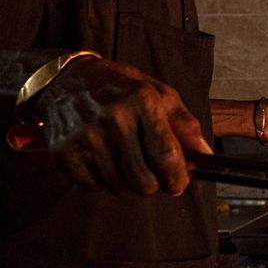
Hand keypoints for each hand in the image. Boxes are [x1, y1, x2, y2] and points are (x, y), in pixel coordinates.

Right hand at [33, 56, 210, 196]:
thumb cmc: (116, 86)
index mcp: (142, 101)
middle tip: (152, 175)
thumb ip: (183, 123)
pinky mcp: (64, 153)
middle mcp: (114, 119)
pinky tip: (103, 160)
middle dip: (154, 185)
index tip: (179, 184)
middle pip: (144, 181)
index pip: (166, 155)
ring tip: (125, 161)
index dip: (177, 178)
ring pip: (120, 188)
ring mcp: (86, 137)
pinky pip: (94, 187)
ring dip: (127, 183)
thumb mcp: (156, 92)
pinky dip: (103, 181)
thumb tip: (204, 153)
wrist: (63, 80)